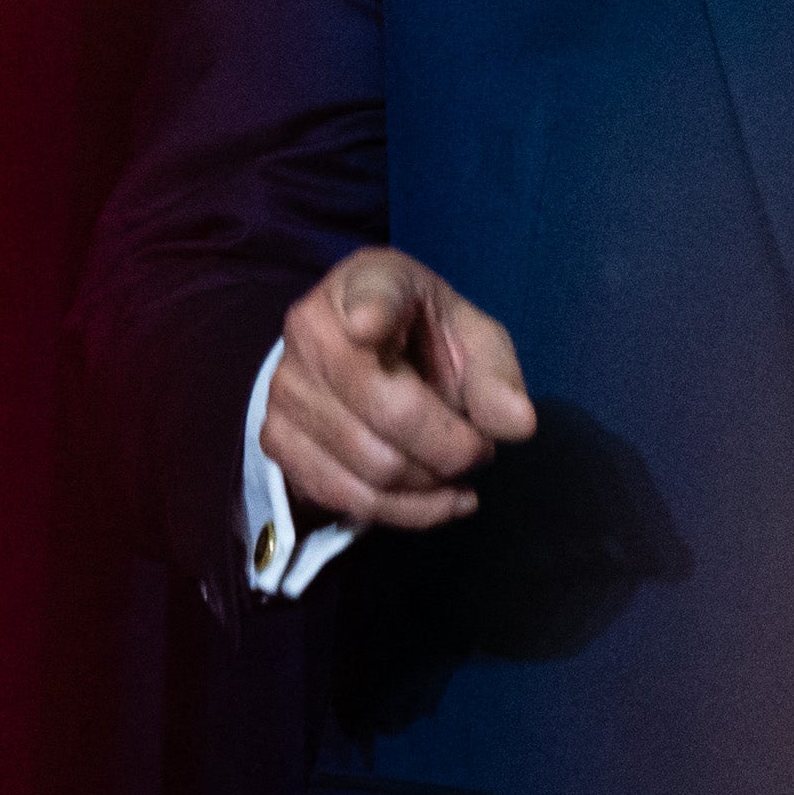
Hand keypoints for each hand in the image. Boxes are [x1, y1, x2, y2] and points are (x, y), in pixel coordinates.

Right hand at [264, 249, 535, 528]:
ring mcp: (285, 387)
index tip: (371, 326)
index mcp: (367, 281)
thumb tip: (518, 426)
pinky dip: (405, 512)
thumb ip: (496, 374)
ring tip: (457, 470)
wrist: (353, 355)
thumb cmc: (422, 338)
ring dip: (432, 484)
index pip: (368, 295)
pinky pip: (346, 497)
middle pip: (389, 411)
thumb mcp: (471, 337)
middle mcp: (311, 328)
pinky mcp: (275, 439)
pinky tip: (439, 501)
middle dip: (452, 448)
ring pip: (373, 467)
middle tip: (481, 450)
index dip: (370, 311)